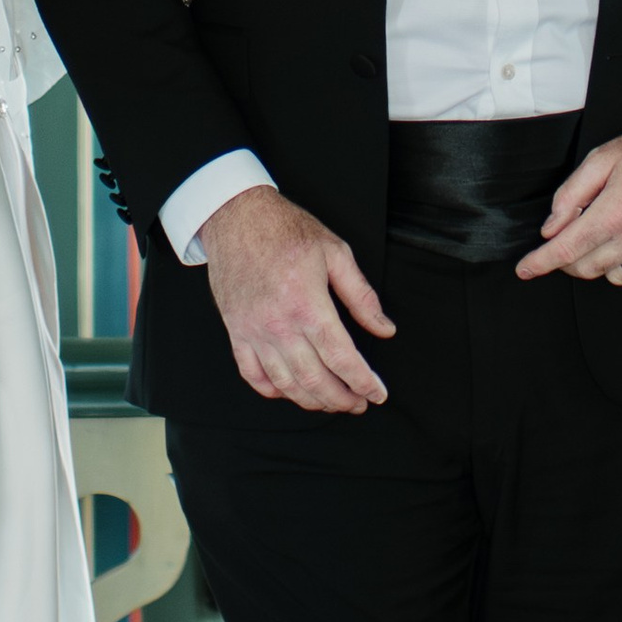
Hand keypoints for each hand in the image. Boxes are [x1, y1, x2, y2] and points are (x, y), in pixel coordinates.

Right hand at [201, 185, 394, 414]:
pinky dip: (273, 390)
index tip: (377, 393)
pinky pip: (253, 374)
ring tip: (331, 402)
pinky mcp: (236, 331)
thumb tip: (384, 329)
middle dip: (342, 398)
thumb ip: (362, 296)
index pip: (341, 357)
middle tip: (358, 403)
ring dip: (312, 400)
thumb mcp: (336, 253)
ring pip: (286, 383)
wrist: (236, 218)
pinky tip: (290, 391)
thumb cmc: (285, 230)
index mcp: (308, 304)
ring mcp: (253, 331)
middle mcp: (279, 324)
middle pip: (315, 378)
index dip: (363, 382)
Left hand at [515, 115, 621, 291]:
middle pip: (587, 269)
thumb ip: (570, 195)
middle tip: (572, 238)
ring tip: (611, 233)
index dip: (539, 263)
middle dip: (570, 259)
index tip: (524, 270)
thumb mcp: (602, 159)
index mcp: (613, 212)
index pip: (565, 251)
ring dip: (603, 262)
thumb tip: (551, 229)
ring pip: (615, 277)